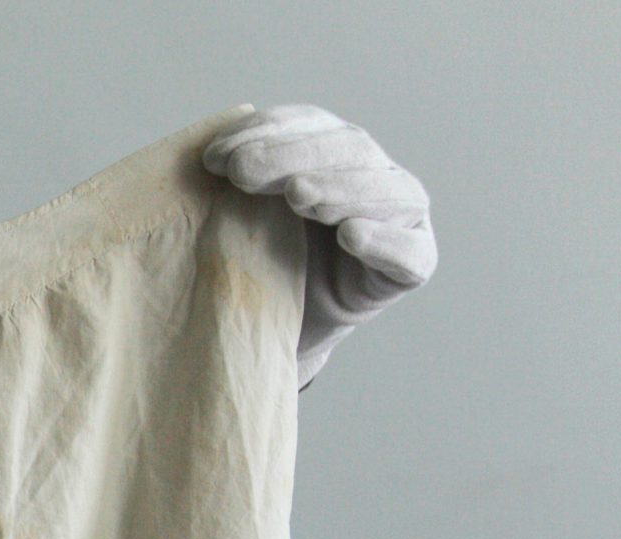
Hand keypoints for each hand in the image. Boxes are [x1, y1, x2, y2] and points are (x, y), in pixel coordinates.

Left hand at [200, 104, 435, 387]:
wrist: (280, 332)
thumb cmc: (259, 265)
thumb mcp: (239, 216)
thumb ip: (234, 180)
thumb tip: (206, 154)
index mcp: (334, 150)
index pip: (309, 124)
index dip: (267, 132)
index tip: (216, 155)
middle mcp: (374, 174)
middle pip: (347, 149)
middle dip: (292, 156)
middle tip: (244, 173)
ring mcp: (403, 217)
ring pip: (385, 190)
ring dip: (339, 188)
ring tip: (299, 195)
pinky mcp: (415, 265)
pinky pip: (409, 252)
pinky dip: (383, 240)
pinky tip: (351, 235)